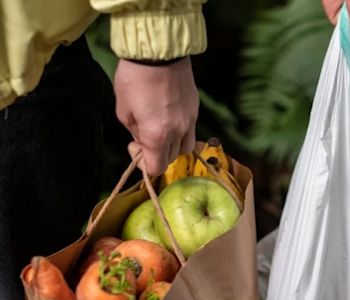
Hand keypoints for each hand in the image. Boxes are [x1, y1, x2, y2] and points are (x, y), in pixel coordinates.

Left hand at [114, 57, 198, 175]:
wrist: (159, 51)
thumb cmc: (134, 78)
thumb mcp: (123, 109)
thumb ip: (134, 132)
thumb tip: (142, 140)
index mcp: (157, 135)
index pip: (156, 168)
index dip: (143, 164)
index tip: (134, 146)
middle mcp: (178, 132)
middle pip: (171, 159)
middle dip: (157, 154)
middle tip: (144, 137)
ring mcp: (190, 121)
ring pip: (185, 147)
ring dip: (172, 146)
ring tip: (161, 132)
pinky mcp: (196, 109)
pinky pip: (190, 130)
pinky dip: (180, 132)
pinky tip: (169, 117)